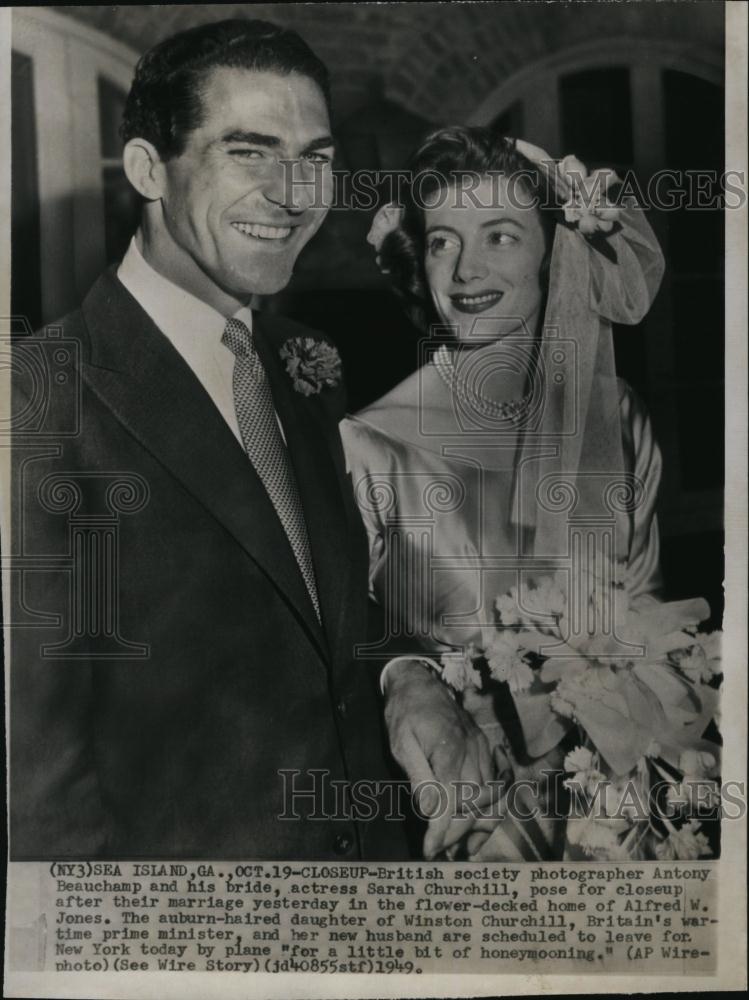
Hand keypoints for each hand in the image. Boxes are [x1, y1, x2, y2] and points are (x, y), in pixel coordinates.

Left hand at [383, 660, 497, 858]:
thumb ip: (417, 776)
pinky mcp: (485, 749)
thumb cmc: (405, 712)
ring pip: (490, 798)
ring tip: (462, 849)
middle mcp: (472, 752)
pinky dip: (489, 808)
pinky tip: (477, 825)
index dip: (441, 831)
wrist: (420, 681)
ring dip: (476, 825)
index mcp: (449, 751)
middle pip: (473, 805)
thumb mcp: (402, 743)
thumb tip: (428, 811)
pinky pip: (496, 785)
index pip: (450, 802)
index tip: (429, 851)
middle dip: (456, 832)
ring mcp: (483, 750)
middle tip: (437, 850)